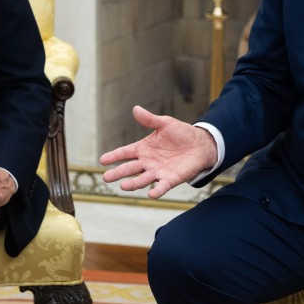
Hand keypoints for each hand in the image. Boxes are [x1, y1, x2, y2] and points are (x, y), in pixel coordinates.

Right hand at [99, 105, 217, 198]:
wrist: (201, 144)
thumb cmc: (181, 133)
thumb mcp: (165, 123)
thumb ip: (150, 119)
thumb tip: (135, 109)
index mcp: (143, 148)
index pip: (125, 152)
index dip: (114, 156)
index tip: (102, 160)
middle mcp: (147, 162)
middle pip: (129, 168)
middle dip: (118, 173)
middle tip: (106, 177)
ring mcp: (158, 172)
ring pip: (142, 179)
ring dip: (133, 183)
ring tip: (123, 186)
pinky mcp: (171, 179)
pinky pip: (162, 186)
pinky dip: (157, 191)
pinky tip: (151, 194)